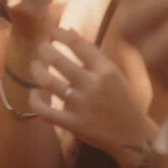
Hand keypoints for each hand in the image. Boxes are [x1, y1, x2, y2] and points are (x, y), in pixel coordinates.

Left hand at [29, 28, 153, 154]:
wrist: (132, 136)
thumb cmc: (121, 100)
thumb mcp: (114, 74)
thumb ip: (93, 55)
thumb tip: (69, 31)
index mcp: (106, 70)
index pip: (79, 45)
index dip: (61, 34)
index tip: (54, 32)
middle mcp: (93, 85)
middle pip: (58, 60)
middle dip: (44, 50)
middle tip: (41, 47)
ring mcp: (82, 106)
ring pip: (48, 82)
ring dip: (37, 70)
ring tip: (35, 65)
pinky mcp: (73, 124)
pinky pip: (45, 110)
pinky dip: (35, 99)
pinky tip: (34, 92)